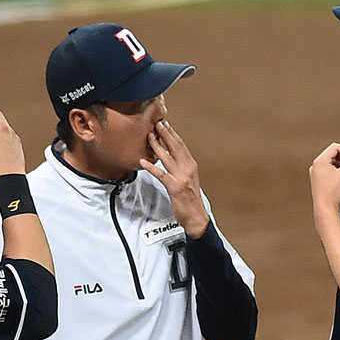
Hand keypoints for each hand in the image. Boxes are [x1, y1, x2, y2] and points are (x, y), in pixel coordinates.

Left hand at [139, 119, 209, 237]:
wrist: (196, 217)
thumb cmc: (191, 200)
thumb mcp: (188, 180)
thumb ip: (181, 168)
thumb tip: (173, 158)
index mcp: (191, 166)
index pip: (181, 146)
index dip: (172, 134)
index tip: (165, 123)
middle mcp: (187, 169)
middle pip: (176, 147)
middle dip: (166, 134)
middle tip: (157, 122)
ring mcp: (181, 177)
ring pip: (168, 157)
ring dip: (157, 146)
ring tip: (149, 136)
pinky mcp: (174, 187)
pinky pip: (161, 175)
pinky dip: (151, 167)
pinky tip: (143, 162)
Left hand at [309, 143, 339, 217]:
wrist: (326, 211)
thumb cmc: (332, 194)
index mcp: (320, 162)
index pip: (335, 147)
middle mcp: (316, 167)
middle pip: (333, 155)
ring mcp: (316, 176)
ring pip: (331, 164)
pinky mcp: (319, 183)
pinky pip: (329, 173)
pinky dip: (338, 173)